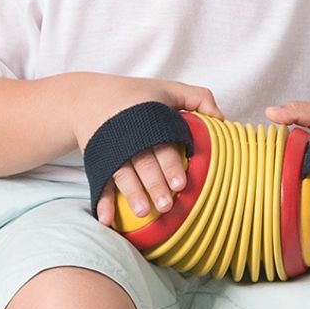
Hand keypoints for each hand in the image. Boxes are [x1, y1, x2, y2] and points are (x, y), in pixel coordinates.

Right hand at [73, 75, 222, 226]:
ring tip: (143, 212)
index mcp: (148, 119)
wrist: (87, 98)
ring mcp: (111, 151)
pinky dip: (103, 202)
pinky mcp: (99, 162)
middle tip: (167, 205)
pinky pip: (101, 183)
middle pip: (143, 163)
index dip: (171, 164)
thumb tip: (222, 119)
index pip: (162, 143)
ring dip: (132, 195)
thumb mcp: (167, 88)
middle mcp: (129, 137)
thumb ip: (198, 97)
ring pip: (123, 175)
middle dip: (155, 185)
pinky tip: (106, 220)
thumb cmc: (136, 95)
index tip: (180, 183)